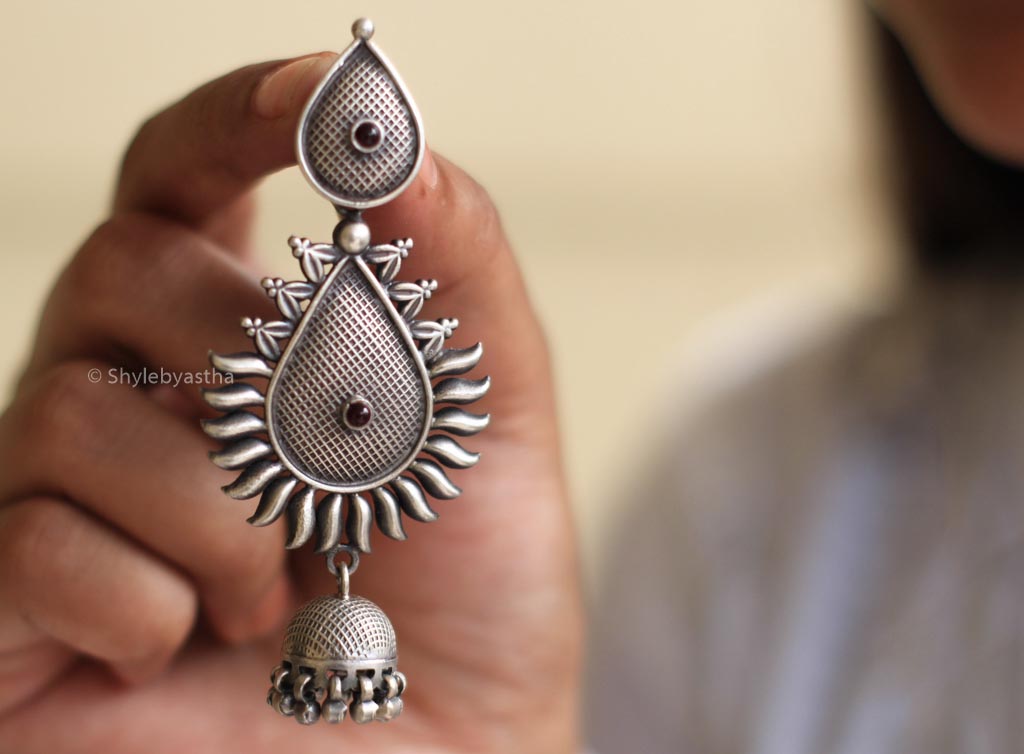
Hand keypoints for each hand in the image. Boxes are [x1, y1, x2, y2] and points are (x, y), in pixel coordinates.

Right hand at [0, 54, 580, 752]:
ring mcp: (60, 501)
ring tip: (284, 587)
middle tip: (331, 457)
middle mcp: (133, 401)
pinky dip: (148, 595)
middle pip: (118, 267)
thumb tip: (401, 149)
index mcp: (236, 341)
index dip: (235, 119)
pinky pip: (28, 541)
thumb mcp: (491, 421)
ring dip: (219, 504)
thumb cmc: (470, 602)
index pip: (188, 181)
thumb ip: (453, 279)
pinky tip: (196, 646)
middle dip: (249, 354)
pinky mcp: (12, 611)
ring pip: (71, 406)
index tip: (320, 95)